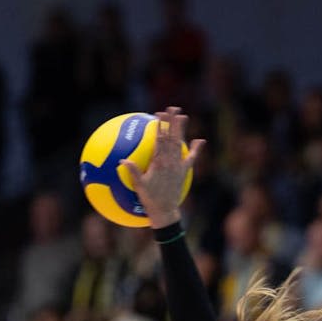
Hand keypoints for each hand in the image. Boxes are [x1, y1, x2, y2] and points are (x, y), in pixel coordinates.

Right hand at [121, 106, 204, 228]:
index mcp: (159, 163)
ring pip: (181, 143)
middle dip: (172, 122)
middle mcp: (171, 162)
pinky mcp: (184, 171)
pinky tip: (200, 140)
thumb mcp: (138, 185)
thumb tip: (121, 160)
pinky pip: (192, 158)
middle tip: (172, 108)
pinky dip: (196, 149)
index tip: (158, 115)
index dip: (160, 127)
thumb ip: (132, 171)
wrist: (166, 211)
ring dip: (182, 129)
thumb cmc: (149, 199)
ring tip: (184, 116)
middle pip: (172, 137)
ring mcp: (179, 166)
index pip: (160, 140)